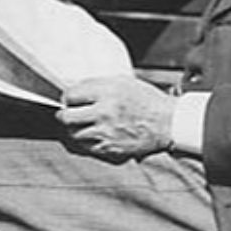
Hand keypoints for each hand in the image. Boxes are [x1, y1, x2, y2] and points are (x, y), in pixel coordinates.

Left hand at [57, 76, 172, 161]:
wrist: (167, 123)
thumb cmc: (147, 101)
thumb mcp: (123, 82)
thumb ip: (98, 85)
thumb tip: (75, 90)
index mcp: (107, 93)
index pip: (71, 95)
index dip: (68, 97)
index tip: (70, 99)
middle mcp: (104, 113)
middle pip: (67, 117)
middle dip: (63, 115)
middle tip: (66, 114)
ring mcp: (106, 133)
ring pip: (75, 134)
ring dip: (75, 129)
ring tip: (81, 125)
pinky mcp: (111, 149)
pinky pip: (88, 147)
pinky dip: (87, 141)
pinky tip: (94, 135)